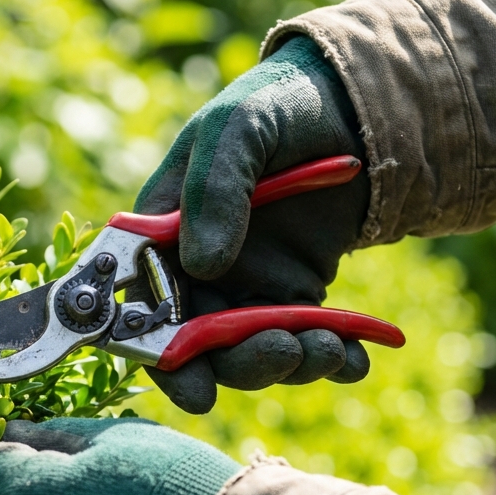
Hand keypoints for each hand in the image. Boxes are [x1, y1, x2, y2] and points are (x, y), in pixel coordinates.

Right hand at [133, 36, 370, 413]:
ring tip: (330, 349)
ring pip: (253, 351)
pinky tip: (354, 358)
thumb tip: (204, 264)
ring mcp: (245, 289)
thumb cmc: (275, 106)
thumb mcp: (237, 128)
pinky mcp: (295, 297)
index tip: (197, 388)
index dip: (160, 356)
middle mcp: (195, 273)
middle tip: (284, 351)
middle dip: (241, 363)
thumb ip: (214, 186)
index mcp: (160, 238)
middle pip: (200, 346)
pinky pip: (304, 341)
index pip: (141, 308)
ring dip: (289, 362)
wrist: (350, 107)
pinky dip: (331, 359)